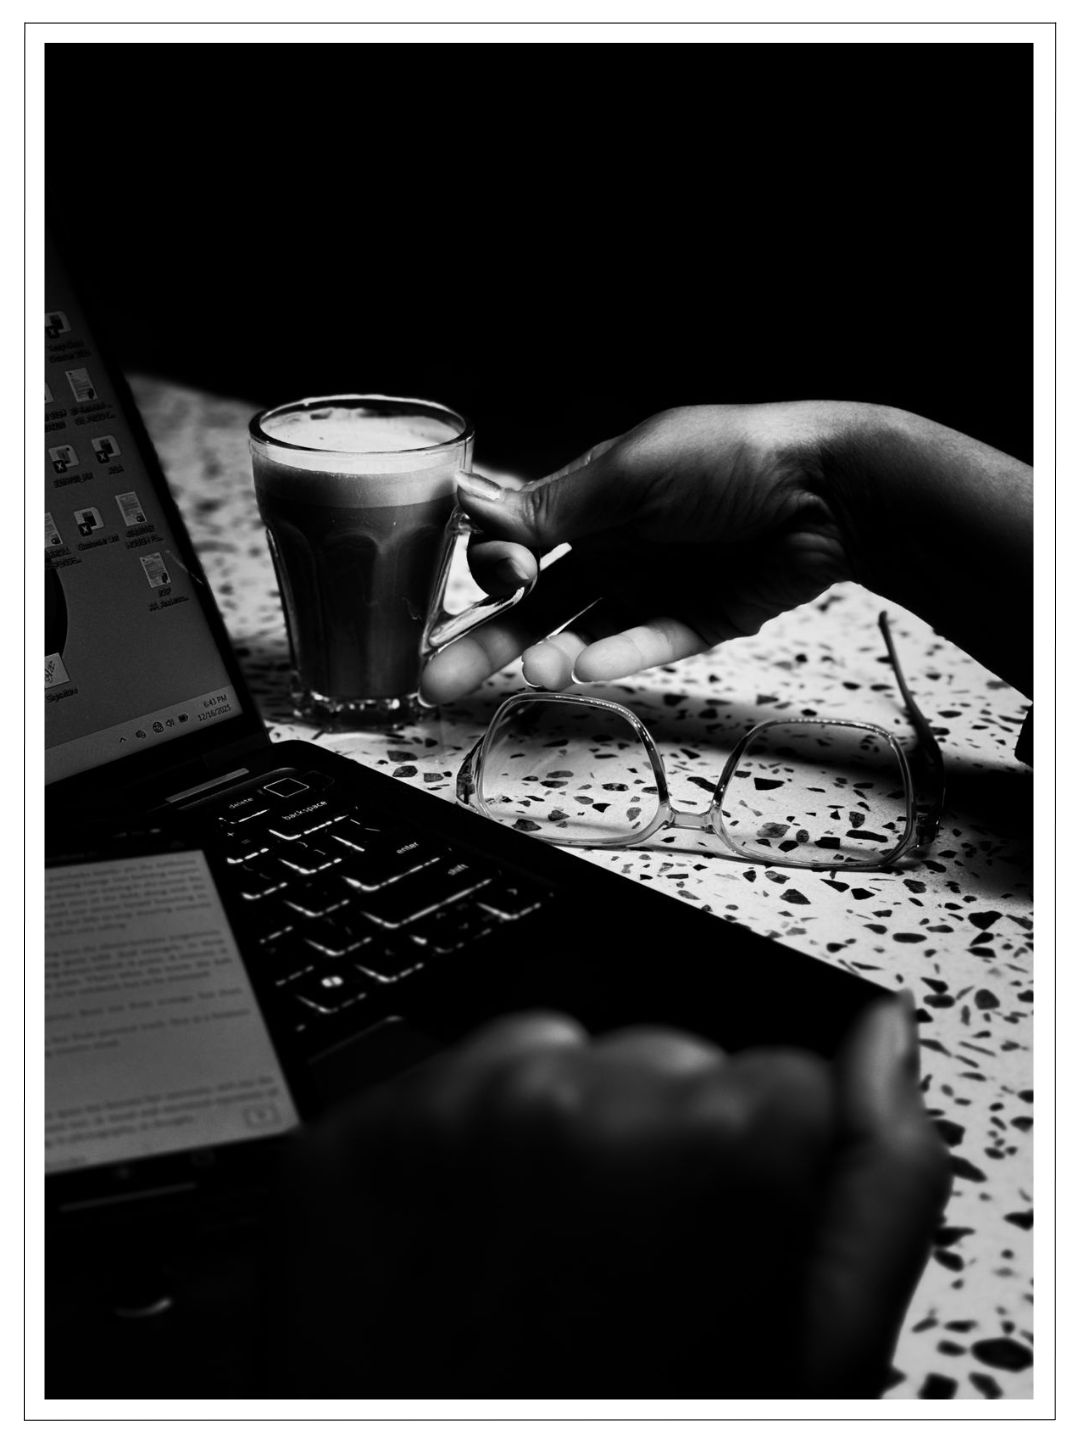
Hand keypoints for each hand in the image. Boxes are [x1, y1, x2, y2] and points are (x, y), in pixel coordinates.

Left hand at [270, 995, 948, 1397]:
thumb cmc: (623, 1431)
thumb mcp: (797, 1362)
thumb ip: (873, 1193)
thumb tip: (882, 1050)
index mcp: (713, 1148)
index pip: (790, 1084)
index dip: (765, 1181)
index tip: (723, 1252)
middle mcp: (577, 1096)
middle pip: (668, 1066)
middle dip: (661, 1153)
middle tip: (619, 1288)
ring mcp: (447, 1114)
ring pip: (555, 1065)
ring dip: (559, 1145)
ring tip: (539, 1272)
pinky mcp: (351, 1140)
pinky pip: (444, 1092)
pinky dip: (462, 1157)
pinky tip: (462, 1258)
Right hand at [420, 402, 856, 702]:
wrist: (830, 488)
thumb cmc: (731, 455)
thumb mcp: (631, 471)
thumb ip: (554, 504)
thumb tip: (472, 506)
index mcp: (590, 498)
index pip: (515, 542)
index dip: (493, 564)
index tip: (498, 573)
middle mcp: (613, 545)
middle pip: (534, 604)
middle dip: (483, 639)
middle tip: (436, 680)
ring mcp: (650, 586)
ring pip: (580, 633)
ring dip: (550, 654)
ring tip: (534, 672)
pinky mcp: (692, 621)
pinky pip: (642, 644)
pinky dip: (613, 656)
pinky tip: (584, 667)